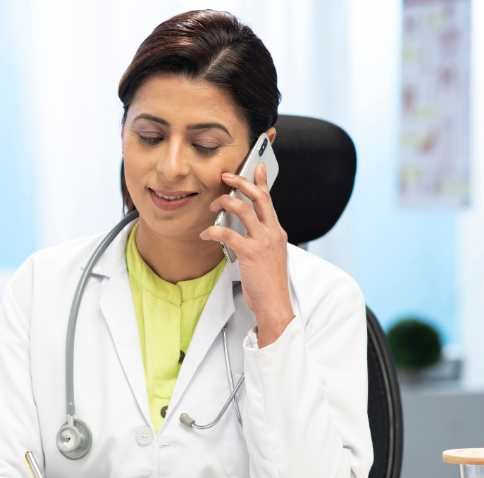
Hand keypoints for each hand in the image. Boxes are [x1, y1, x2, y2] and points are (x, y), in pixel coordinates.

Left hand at [201, 163, 294, 345]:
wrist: (275, 304)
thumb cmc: (269, 283)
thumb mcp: (269, 256)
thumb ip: (259, 240)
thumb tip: (241, 230)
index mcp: (277, 232)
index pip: (270, 201)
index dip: (262, 182)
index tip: (257, 167)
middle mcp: (272, 232)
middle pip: (259, 198)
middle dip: (241, 183)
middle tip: (227, 176)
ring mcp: (263, 242)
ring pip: (243, 210)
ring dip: (225, 203)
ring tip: (213, 206)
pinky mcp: (250, 252)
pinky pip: (228, 233)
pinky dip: (213, 230)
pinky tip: (206, 233)